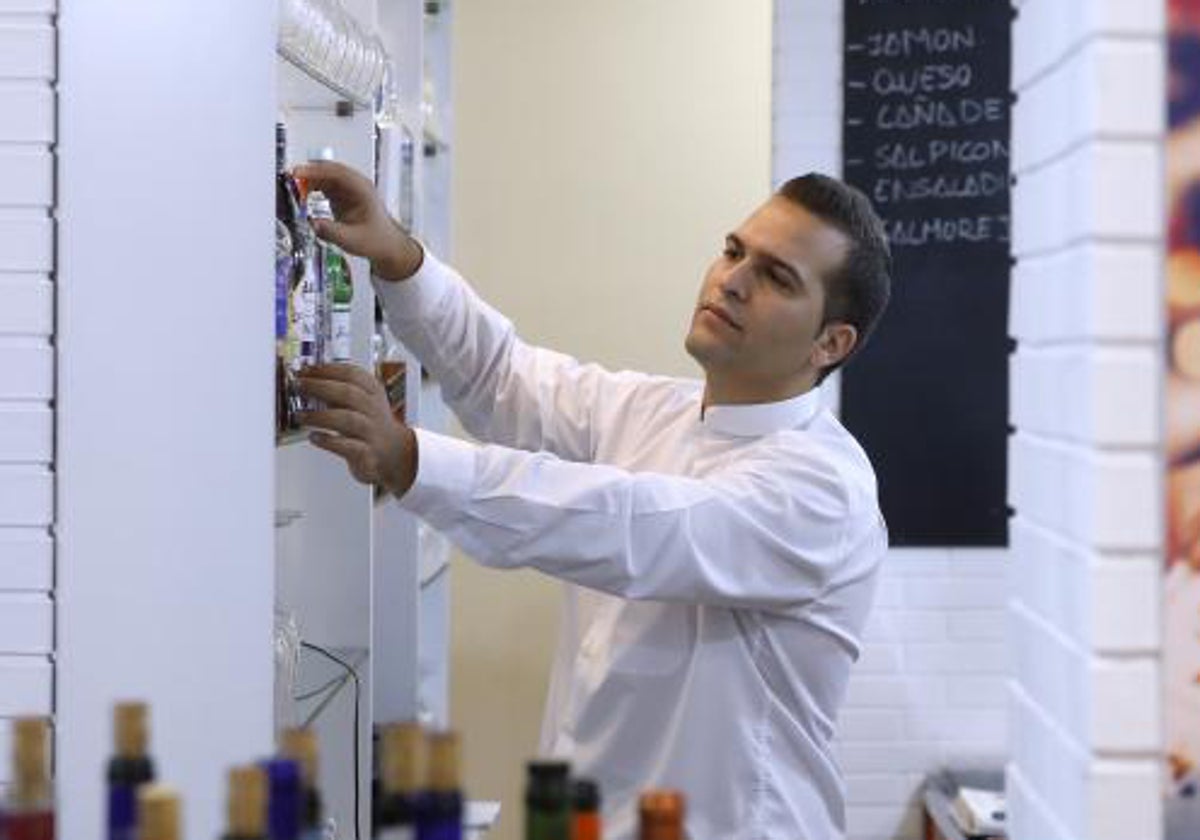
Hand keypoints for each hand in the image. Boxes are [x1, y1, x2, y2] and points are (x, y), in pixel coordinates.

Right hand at [292, 160, 424, 280]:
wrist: (387, 247)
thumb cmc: (376, 241)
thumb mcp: (352, 240)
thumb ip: (331, 232)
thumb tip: (312, 224)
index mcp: (362, 189)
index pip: (337, 173)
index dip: (316, 171)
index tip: (298, 173)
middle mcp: (355, 185)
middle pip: (328, 171)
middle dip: (308, 173)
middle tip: (289, 179)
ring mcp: (348, 189)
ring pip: (323, 177)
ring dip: (307, 181)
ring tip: (292, 190)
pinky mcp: (341, 195)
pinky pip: (322, 186)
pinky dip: (311, 189)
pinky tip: (301, 197)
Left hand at [295, 364, 417, 495]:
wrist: (394, 452)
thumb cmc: (370, 423)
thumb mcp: (363, 400)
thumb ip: (338, 389)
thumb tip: (305, 379)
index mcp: (372, 391)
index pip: (352, 373)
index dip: (327, 370)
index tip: (306, 370)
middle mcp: (373, 409)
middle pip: (348, 393)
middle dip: (320, 387)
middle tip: (299, 386)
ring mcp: (371, 431)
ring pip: (347, 420)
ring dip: (320, 416)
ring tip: (300, 415)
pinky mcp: (367, 453)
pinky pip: (348, 446)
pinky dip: (329, 441)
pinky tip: (314, 437)